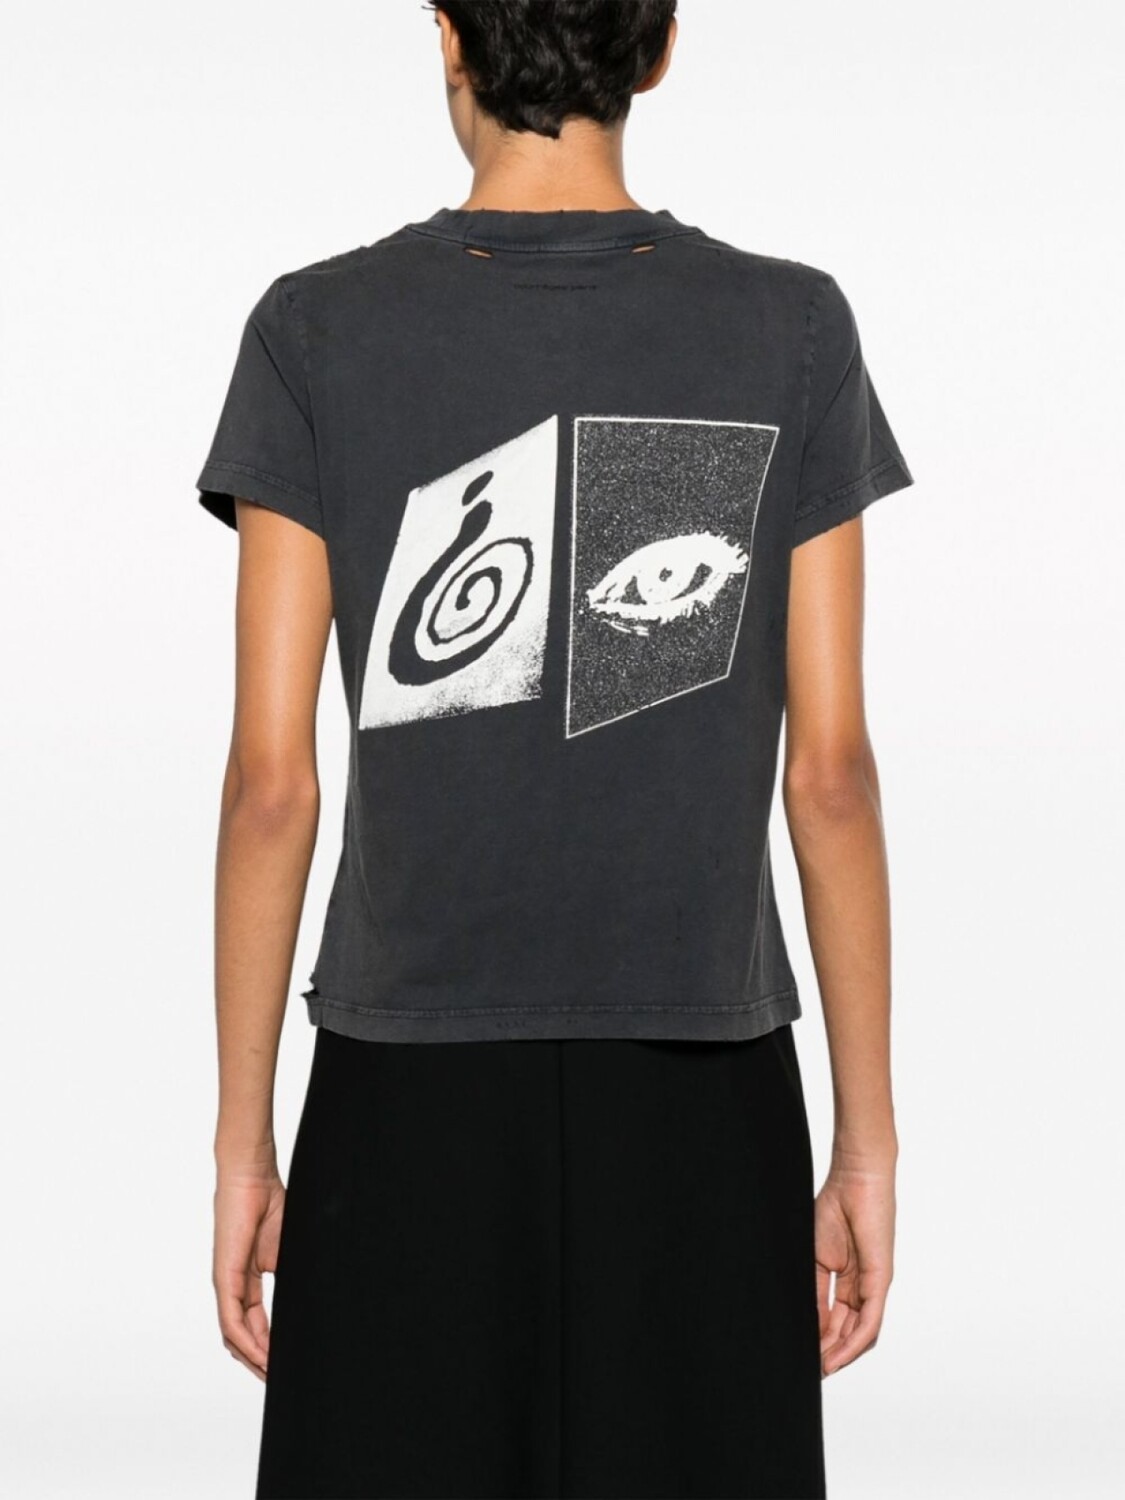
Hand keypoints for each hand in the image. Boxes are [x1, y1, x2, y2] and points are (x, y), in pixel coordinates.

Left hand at [212, 1164, 285, 1381]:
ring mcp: (227, 1283)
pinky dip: (246, 1341)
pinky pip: (231, 1320)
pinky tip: (262, 1355)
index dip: (270, 1346)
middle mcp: (233, 1286)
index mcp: (248, 1280)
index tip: (286, 1363)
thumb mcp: (288, 1250)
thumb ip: (294, 1276)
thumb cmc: (271, 1203)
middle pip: (241, 1337)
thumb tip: (314, 1298)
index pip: (256, 1323)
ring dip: (253, 1358)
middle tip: (279, 1380)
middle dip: (260, 1361)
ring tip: (273, 1374)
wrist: (253, 1176)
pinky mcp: (225, 1277)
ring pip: (234, 1335)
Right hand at [815, 1157, 895, 1376]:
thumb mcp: (816, 1257)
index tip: (804, 1357)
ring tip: (821, 1369)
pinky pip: (870, 1320)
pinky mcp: (880, 1279)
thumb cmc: (835, 1207)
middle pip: (849, 1331)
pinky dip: (855, 1341)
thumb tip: (809, 1326)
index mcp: (848, 1278)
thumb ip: (815, 1293)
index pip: (836, 1320)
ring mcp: (874, 1284)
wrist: (854, 1179)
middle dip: (831, 1354)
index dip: (821, 1341)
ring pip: (862, 1333)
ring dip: (842, 1355)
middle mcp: (864, 1286)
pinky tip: (839, 1355)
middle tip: (812, 1371)